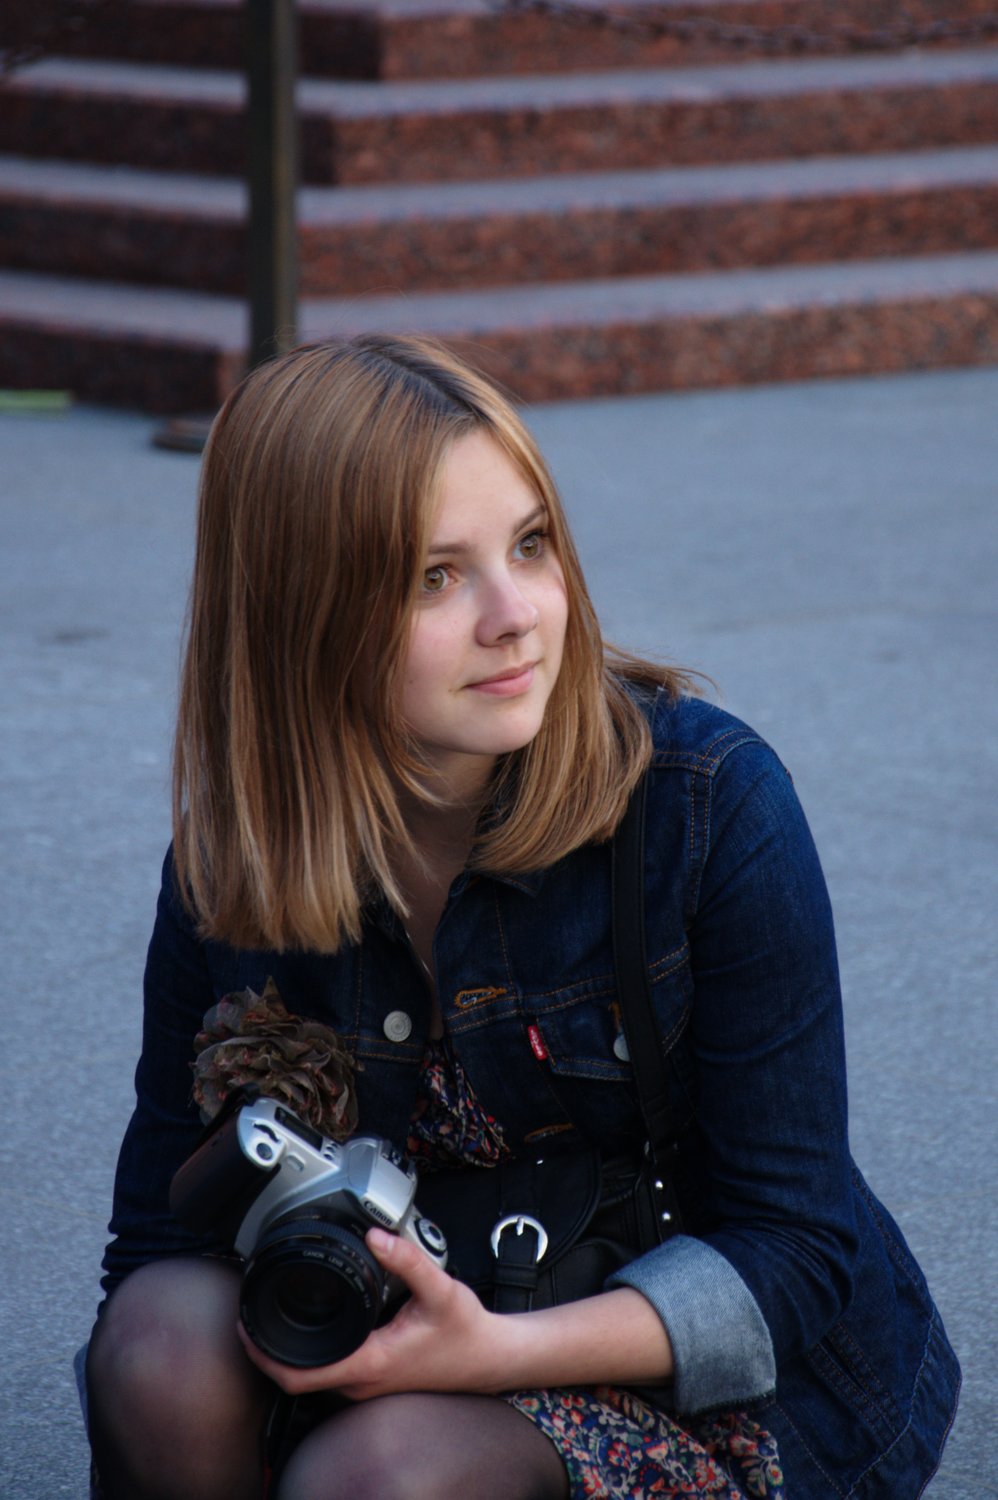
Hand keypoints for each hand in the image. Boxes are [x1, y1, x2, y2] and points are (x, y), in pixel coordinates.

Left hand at [237, 1226, 507, 1400]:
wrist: (490, 1359)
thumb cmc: (466, 1331)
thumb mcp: (440, 1288)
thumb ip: (407, 1259)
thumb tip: (377, 1234)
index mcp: (370, 1362)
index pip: (299, 1375)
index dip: (264, 1355)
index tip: (245, 1327)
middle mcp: (363, 1382)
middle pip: (297, 1377)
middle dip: (267, 1349)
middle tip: (250, 1310)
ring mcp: (368, 1385)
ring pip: (313, 1375)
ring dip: (288, 1350)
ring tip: (273, 1312)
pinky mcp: (374, 1379)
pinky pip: (330, 1371)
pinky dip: (311, 1351)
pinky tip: (312, 1324)